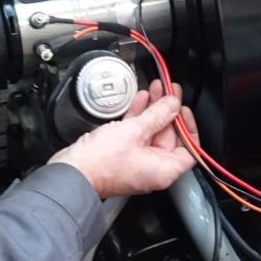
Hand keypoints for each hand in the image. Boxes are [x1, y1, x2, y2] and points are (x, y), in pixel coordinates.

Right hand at [50, 80, 197, 197]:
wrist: (72, 172)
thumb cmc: (101, 163)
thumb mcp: (135, 131)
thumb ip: (157, 115)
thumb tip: (173, 105)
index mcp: (163, 170)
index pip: (188, 150)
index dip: (189, 128)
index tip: (183, 110)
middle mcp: (153, 168)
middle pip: (170, 137)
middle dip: (168, 111)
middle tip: (170, 91)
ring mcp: (137, 161)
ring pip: (152, 132)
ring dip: (154, 110)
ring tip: (156, 89)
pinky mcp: (122, 154)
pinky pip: (136, 134)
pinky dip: (139, 118)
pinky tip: (141, 100)